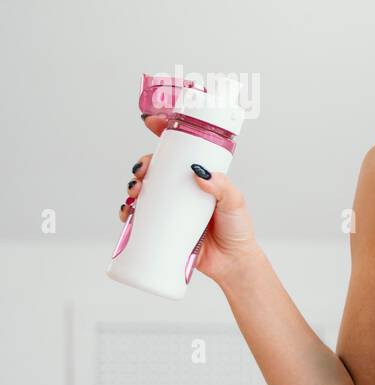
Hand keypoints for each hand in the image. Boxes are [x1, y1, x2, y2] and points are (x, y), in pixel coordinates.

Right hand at [122, 113, 261, 284]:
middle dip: (143, 164)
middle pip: (156, 168)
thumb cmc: (237, 230)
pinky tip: (127, 211)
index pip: (180, 149)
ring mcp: (170, 208)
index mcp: (199, 177)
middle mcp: (181, 190)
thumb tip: (199, 172)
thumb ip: (222, 187)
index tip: (151, 121)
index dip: (164, 132)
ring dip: (132, 186)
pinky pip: (138, 216)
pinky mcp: (161, 228)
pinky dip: (128, 211)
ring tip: (135, 192)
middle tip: (142, 171)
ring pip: (143, 190)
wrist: (232, 263)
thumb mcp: (234, 203)